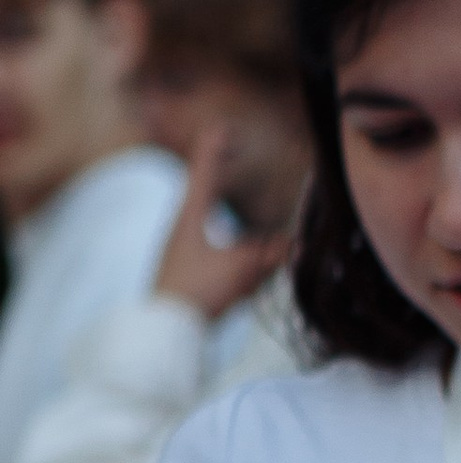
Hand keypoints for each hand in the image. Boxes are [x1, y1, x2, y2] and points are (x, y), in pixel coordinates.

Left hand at [153, 129, 291, 320]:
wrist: (163, 335)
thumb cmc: (195, 295)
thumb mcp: (238, 270)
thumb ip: (268, 255)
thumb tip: (295, 244)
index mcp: (189, 219)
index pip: (203, 173)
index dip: (215, 148)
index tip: (223, 127)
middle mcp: (184, 231)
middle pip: (204, 193)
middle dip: (218, 173)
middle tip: (229, 152)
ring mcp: (184, 254)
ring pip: (210, 223)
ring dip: (227, 214)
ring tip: (246, 212)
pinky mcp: (189, 275)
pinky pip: (216, 251)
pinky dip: (234, 248)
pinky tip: (247, 257)